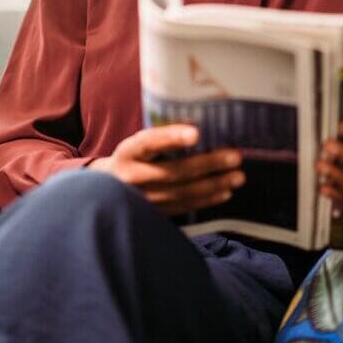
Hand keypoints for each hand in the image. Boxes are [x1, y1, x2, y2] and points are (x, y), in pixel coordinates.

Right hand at [89, 125, 244, 216]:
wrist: (105, 190)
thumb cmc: (132, 158)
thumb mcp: (137, 144)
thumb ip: (161, 138)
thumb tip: (204, 128)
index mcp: (127, 152)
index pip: (149, 143)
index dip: (171, 138)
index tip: (196, 133)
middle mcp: (131, 178)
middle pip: (173, 172)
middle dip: (208, 164)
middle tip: (235, 156)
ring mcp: (142, 200)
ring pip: (182, 193)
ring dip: (213, 185)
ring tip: (238, 176)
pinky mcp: (153, 214)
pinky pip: (183, 208)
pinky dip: (206, 200)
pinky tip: (224, 192)